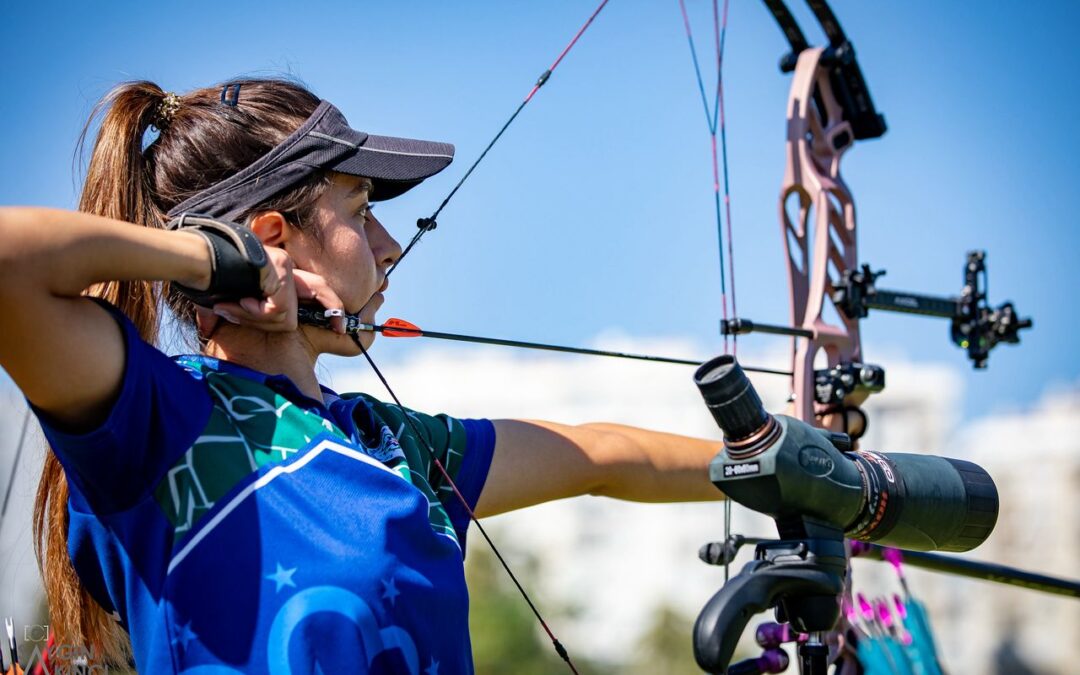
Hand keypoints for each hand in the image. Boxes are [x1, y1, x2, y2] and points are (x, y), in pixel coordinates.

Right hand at [196, 247, 345, 336]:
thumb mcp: (221, 298)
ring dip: (258, 320)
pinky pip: (277, 309)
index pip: (312, 287)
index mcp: (275, 272)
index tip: (339, 327)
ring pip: (286, 315)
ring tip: (234, 308)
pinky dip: (256, 314)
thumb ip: (228, 312)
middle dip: (332, 311)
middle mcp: (284, 266)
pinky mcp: (279, 270)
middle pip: (320, 289)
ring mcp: (283, 266)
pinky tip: (239, 302)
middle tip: (341, 330)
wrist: (193, 257)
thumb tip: (208, 331)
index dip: (327, 305)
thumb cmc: (202, 277)